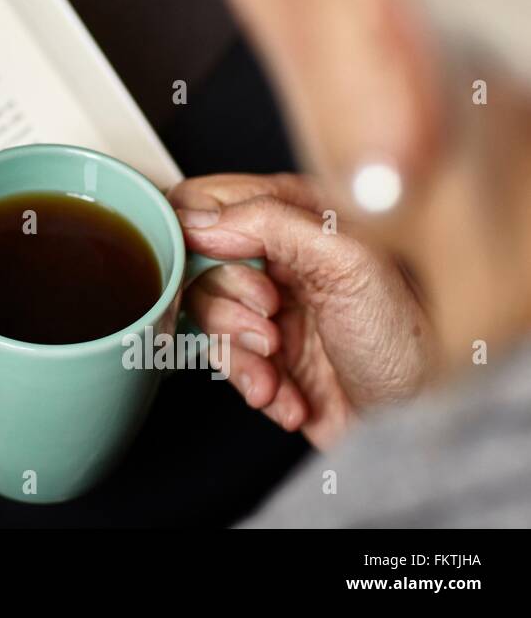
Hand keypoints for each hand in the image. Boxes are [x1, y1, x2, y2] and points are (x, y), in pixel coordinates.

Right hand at [169, 173, 433, 449]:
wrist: (425, 420)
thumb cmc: (413, 339)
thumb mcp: (346, 261)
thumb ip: (269, 222)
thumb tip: (198, 216)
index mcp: (297, 214)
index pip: (209, 199)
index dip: (195, 231)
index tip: (205, 260)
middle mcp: (280, 256)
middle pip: (198, 262)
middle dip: (227, 300)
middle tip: (268, 317)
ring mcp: (270, 307)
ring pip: (206, 315)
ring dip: (237, 349)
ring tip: (277, 365)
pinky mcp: (267, 356)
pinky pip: (226, 362)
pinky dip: (251, 383)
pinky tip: (285, 392)